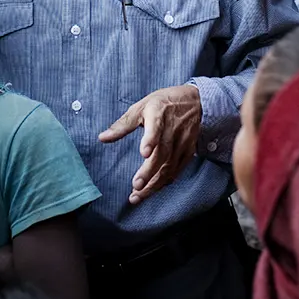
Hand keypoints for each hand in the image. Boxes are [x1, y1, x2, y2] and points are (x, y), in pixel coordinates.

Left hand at [98, 85, 201, 204]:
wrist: (196, 102)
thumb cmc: (164, 103)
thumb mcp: (141, 106)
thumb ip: (122, 125)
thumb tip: (102, 138)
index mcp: (159, 115)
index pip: (156, 127)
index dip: (150, 140)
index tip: (144, 153)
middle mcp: (173, 130)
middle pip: (162, 153)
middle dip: (149, 172)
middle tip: (136, 186)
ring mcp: (183, 142)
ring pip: (169, 166)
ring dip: (154, 183)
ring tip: (138, 196)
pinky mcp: (188, 151)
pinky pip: (177, 170)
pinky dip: (165, 181)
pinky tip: (153, 189)